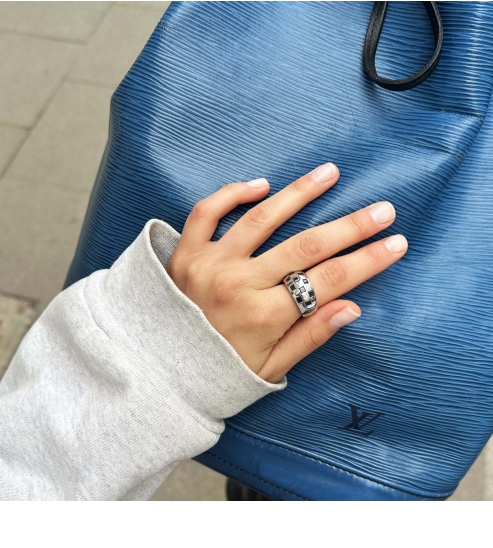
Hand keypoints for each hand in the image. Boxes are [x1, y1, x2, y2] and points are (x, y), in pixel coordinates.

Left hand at [166, 163, 406, 382]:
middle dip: (350, 226)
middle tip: (382, 209)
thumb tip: (351, 307)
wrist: (153, 373)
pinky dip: (233, 193)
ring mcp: (209, 263)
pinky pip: (207, 212)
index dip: (367, 262)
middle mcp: (238, 284)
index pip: (329, 281)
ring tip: (329, 174)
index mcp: (263, 317)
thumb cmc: (215, 374)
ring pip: (262, 218)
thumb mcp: (268, 368)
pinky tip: (262, 185)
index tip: (395, 244)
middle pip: (306, 246)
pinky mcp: (184, 252)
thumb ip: (309, 337)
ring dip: (300, 193)